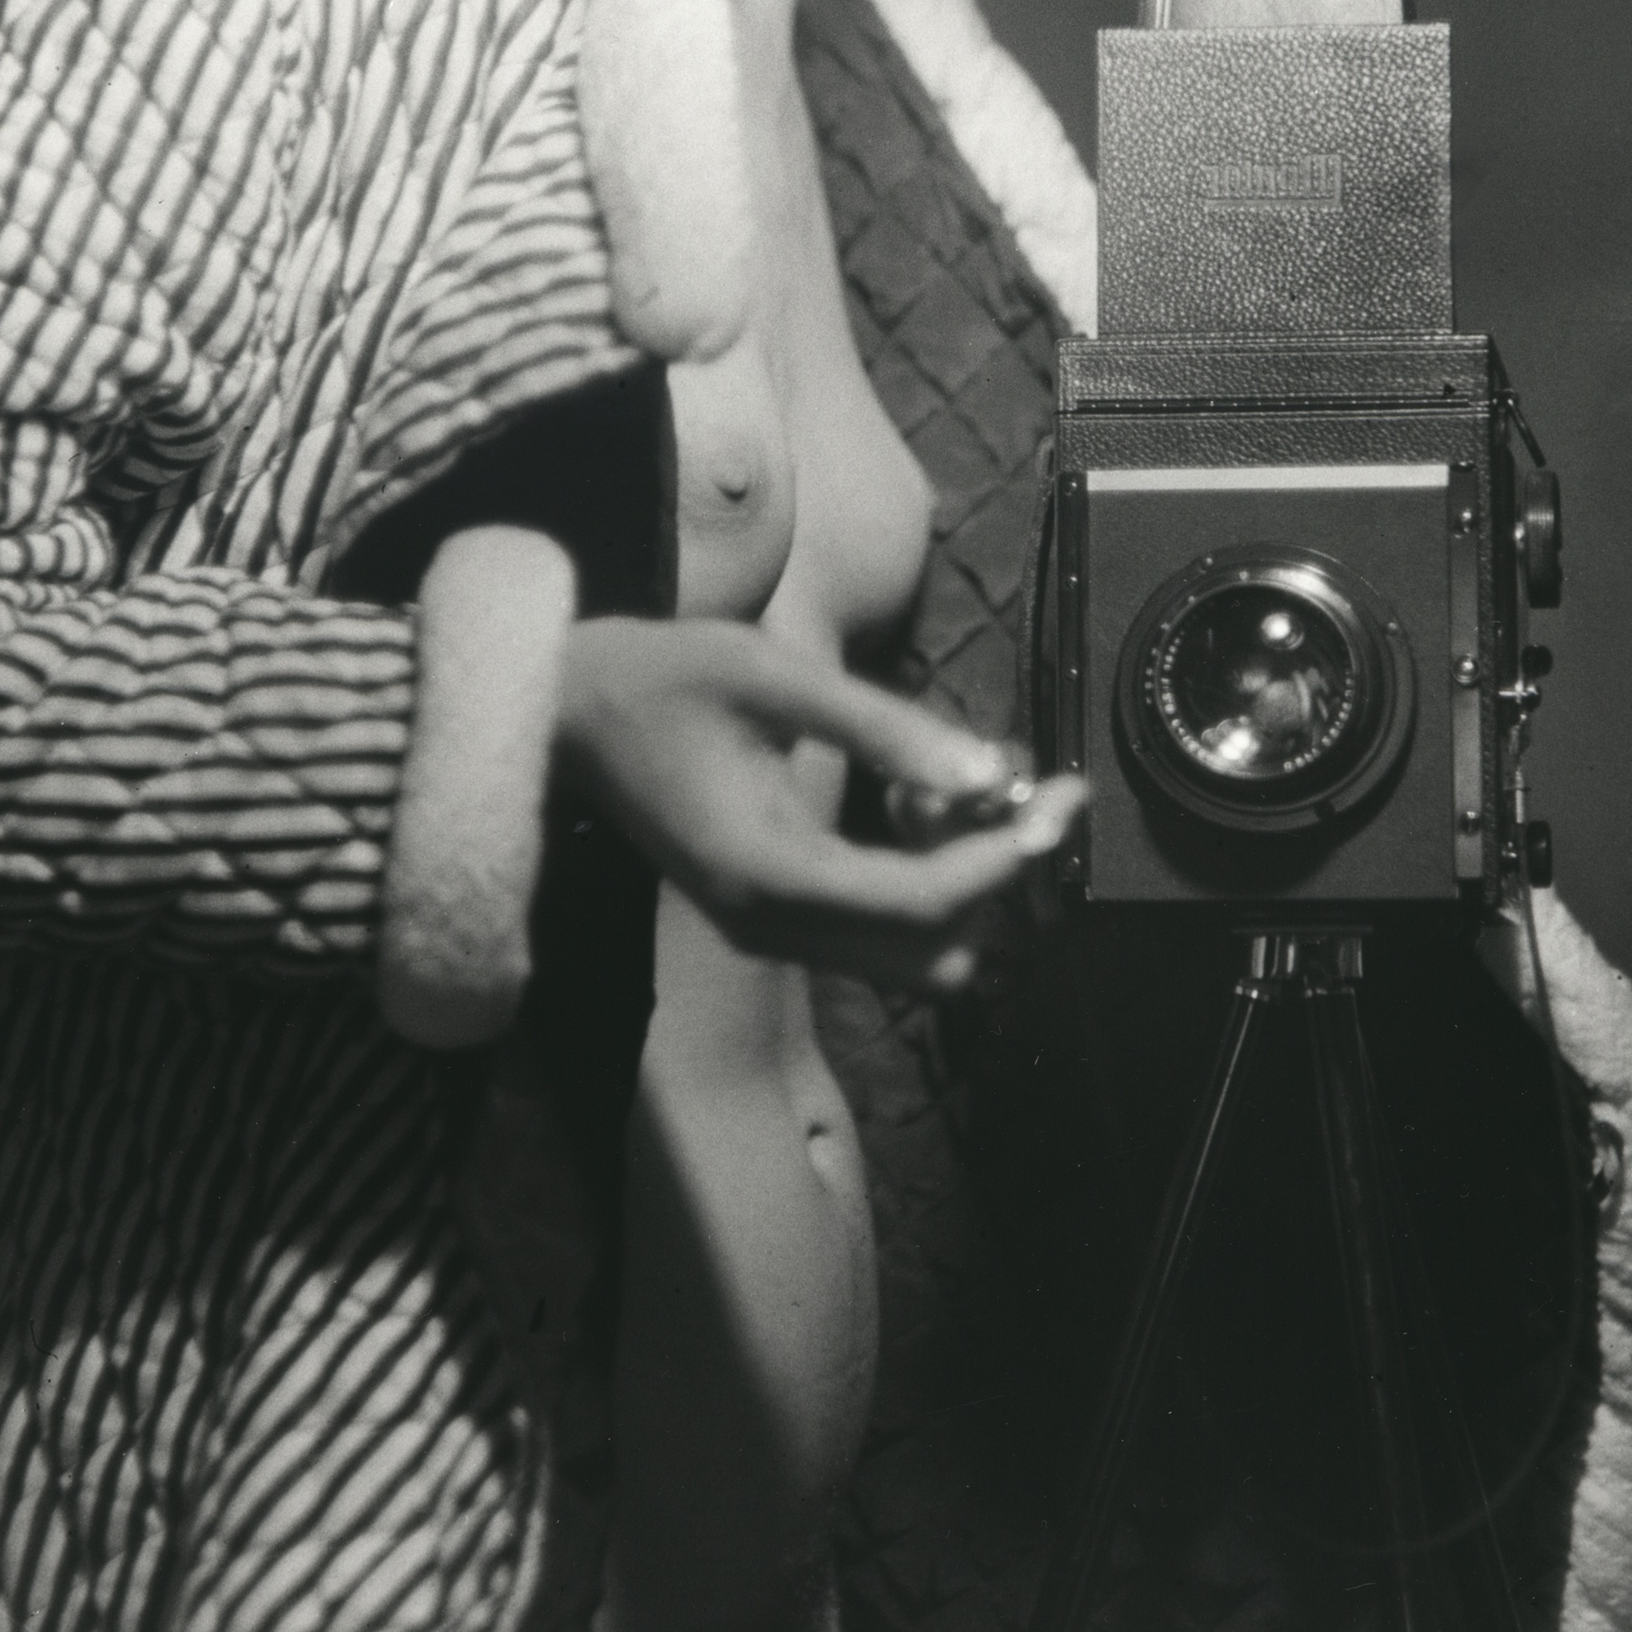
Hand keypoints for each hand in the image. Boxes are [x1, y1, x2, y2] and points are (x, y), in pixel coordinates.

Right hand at [555, 616, 1080, 990]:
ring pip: (914, 955)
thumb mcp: (774, 676)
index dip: (1004, 854)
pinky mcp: (771, 920)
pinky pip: (878, 932)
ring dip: (958, 881)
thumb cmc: (667, 678)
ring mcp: (769, 933)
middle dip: (992, 875)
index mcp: (770, 871)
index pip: (924, 902)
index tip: (1061, 794)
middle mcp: (772, 926)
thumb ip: (884, 725)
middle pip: (935, 951)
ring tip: (946, 781)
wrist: (571, 715)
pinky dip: (919, 880)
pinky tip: (909, 797)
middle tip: (1017, 785)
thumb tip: (988, 771)